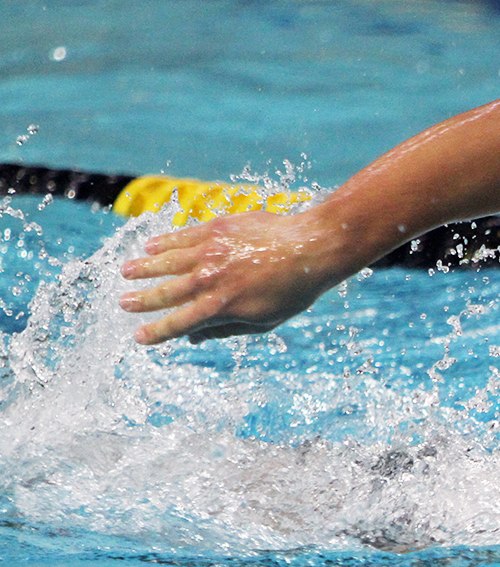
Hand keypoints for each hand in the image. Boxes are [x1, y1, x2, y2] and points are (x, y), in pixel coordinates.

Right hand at [119, 211, 344, 344]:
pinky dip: (163, 242)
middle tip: (123, 303)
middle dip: (141, 300)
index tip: (139, 337)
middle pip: (165, 293)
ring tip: (126, 271)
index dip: (157, 332)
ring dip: (144, 268)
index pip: (179, 323)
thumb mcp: (264, 321)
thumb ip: (225, 329)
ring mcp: (210, 252)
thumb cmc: (292, 290)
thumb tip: (193, 338)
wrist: (310, 248)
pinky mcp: (216, 229)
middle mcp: (209, 280)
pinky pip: (181, 236)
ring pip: (166, 261)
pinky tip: (150, 246)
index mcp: (220, 307)